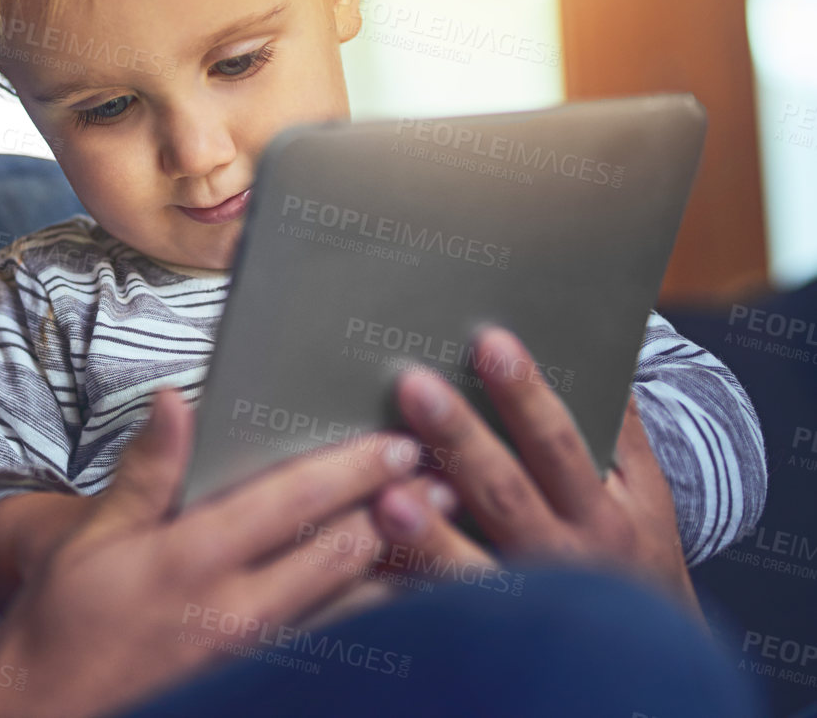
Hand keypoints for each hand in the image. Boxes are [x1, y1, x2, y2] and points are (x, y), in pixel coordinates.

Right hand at [0, 388, 422, 717]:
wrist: (45, 712)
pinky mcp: (258, 689)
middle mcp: (234, 610)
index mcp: (192, 555)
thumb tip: (174, 400)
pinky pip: (335, 656)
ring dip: (402, 570)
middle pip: (341, 553)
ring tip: (448, 538)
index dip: (353, 468)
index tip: (401, 444)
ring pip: (352, 610)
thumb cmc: (65, 619)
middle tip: (449, 482)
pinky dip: (374, 626)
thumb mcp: (93, 535)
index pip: (292, 499)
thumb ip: (147, 469)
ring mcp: (253, 659)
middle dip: (399, 513)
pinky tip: (404, 606)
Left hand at [378, 327, 696, 612]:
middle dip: (460, 439)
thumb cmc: (632, 554)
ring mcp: (518, 604)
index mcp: (601, 516)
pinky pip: (433, 612)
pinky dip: (398, 586)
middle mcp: (560, 560)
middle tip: (414, 385)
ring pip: (468, 570)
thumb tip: (599, 351)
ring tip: (386, 494)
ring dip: (427, 534)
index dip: (526, 394)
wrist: (641, 661)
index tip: (491, 342)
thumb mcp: (645, 496)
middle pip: (504, 495)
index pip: (559, 445)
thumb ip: (621, 429)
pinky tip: (358, 556)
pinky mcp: (479, 637)